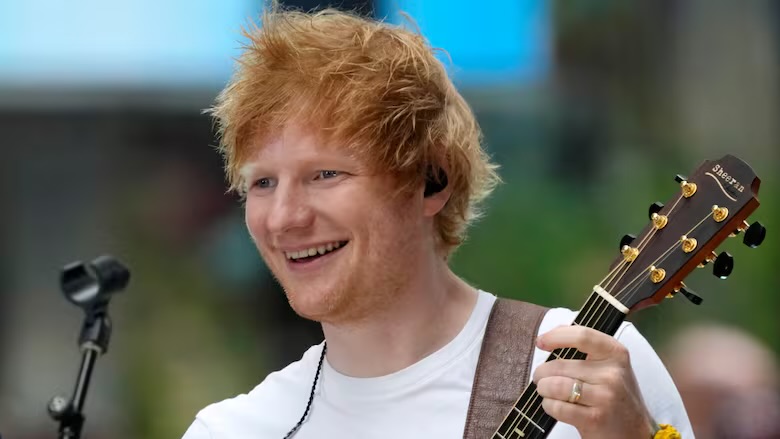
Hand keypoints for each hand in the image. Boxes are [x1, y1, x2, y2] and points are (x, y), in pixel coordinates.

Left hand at [532, 325, 653, 438]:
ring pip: (555, 386)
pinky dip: (549, 406)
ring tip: (545, 390)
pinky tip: (554, 405)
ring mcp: (604, 397)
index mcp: (615, 353)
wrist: (636, 431)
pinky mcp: (594, 419)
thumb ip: (586, 347)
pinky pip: (558, 407)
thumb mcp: (610, 365)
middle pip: (560, 365)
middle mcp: (612, 373)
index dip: (556, 336)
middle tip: (540, 377)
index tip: (541, 342)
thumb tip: (551, 334)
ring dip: (543, 389)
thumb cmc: (616, 394)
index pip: (581, 336)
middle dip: (541, 372)